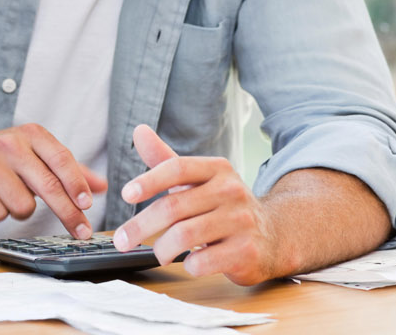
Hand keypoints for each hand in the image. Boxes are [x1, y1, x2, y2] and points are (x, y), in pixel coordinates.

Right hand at [0, 123, 107, 238]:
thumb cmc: (5, 161)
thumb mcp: (37, 156)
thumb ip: (70, 170)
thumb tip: (102, 186)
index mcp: (30, 133)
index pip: (61, 159)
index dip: (76, 184)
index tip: (87, 204)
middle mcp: (8, 144)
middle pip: (48, 186)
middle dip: (68, 213)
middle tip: (82, 232)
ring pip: (23, 205)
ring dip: (22, 210)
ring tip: (10, 196)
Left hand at [112, 124, 276, 284]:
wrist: (273, 235)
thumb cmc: (223, 206)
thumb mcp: (197, 180)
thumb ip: (166, 158)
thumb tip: (139, 130)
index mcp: (217, 169)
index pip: (177, 168)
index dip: (148, 180)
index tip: (126, 195)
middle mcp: (231, 191)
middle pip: (174, 207)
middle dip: (141, 226)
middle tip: (122, 240)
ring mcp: (241, 221)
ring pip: (184, 236)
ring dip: (162, 248)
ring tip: (159, 252)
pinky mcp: (246, 251)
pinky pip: (203, 261)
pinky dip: (188, 265)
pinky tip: (190, 262)